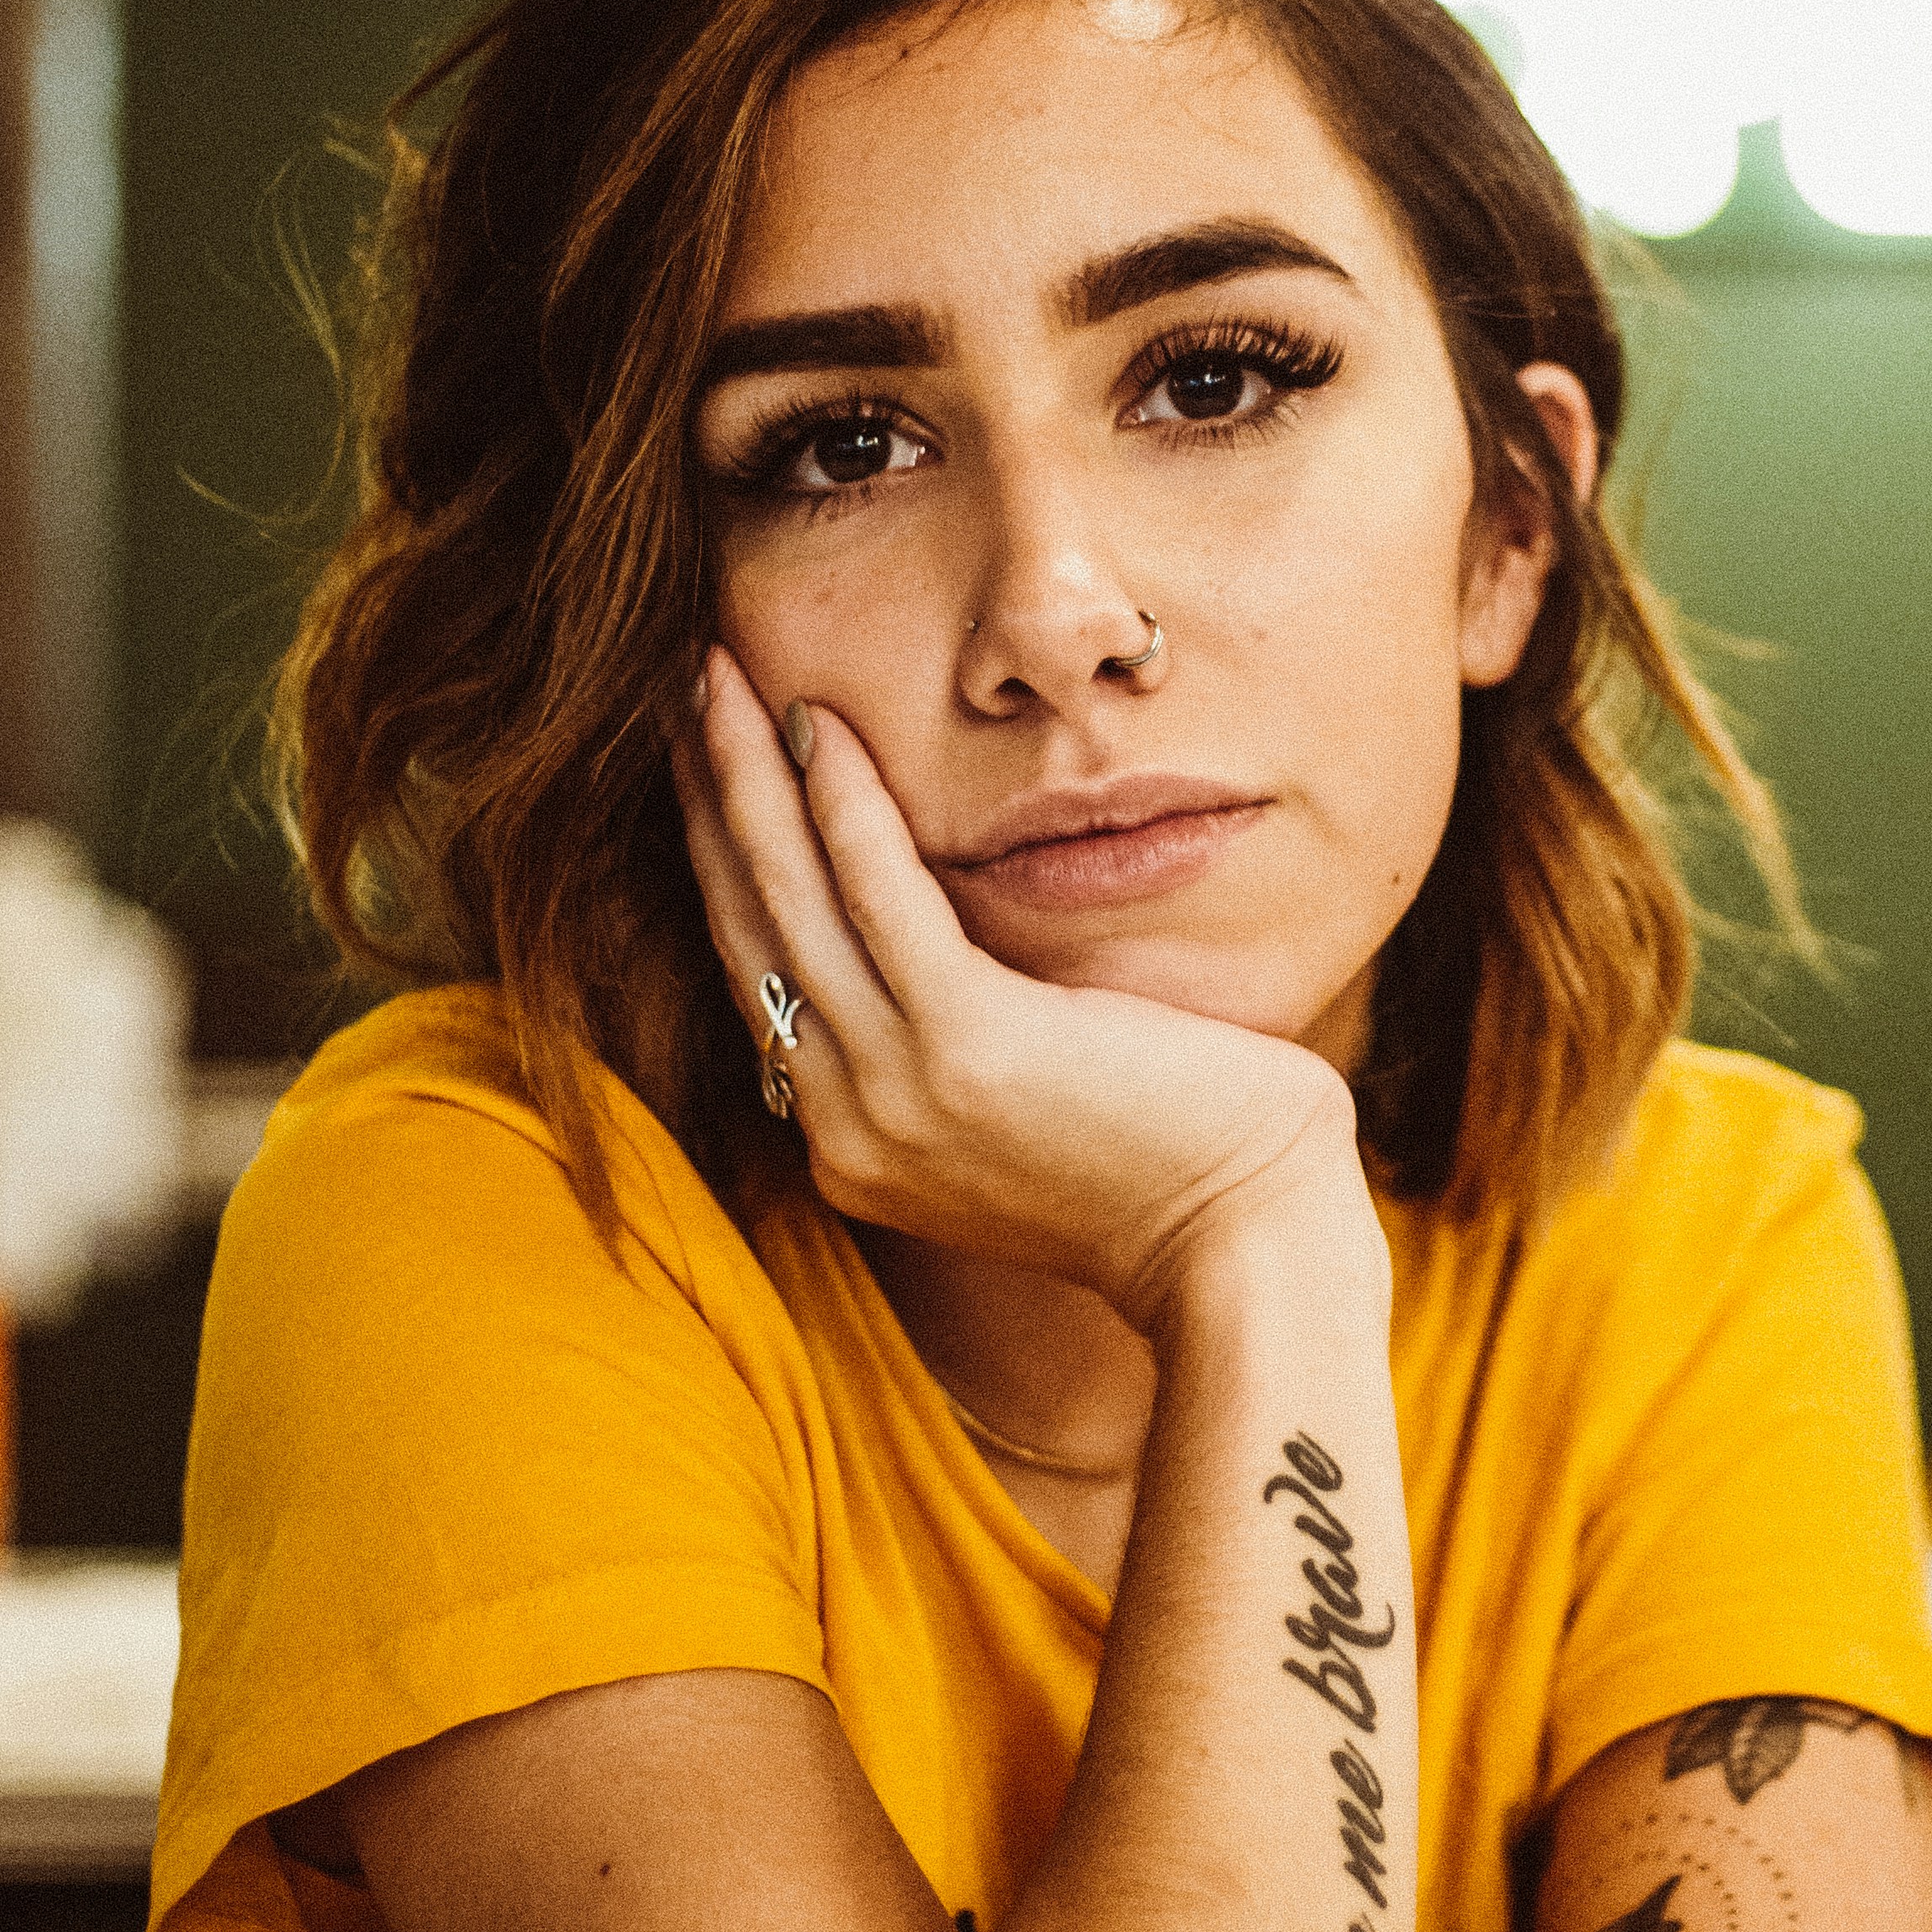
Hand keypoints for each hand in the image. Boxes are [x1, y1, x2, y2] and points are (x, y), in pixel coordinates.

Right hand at [674, 648, 1372, 1332]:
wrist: (1247, 1253)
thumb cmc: (1179, 1170)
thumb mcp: (1034, 1113)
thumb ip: (963, 1051)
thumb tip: (951, 961)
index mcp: (858, 1142)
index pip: (765, 976)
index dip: (728, 861)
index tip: (708, 768)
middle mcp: (847, 1124)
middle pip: (750, 929)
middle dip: (709, 800)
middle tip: (683, 691)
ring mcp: (892, 1093)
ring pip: (788, 904)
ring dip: (745, 778)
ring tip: (714, 677)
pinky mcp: (964, 1046)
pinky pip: (880, 900)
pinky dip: (844, 809)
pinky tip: (820, 729)